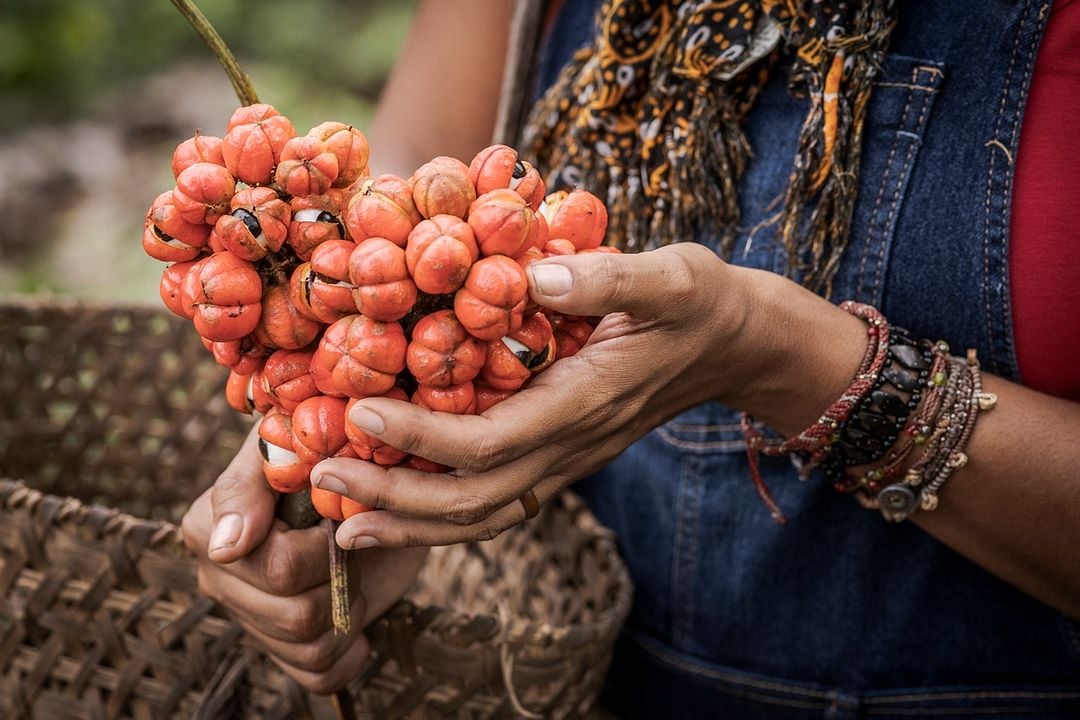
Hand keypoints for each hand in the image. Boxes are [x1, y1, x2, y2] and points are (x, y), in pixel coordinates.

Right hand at [181, 426, 427, 693]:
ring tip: (351, 570)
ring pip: (309, 647)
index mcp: (209, 529)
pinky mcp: (286, 646)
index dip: (324, 548)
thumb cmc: (328, 453)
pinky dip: (349, 651)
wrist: (372, 484)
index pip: (279, 568)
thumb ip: (248, 485)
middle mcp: (220, 578)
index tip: (333, 515)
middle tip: (352, 543)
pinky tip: (355, 614)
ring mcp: (250, 617)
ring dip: (349, 611)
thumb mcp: (291, 446)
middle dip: (341, 579)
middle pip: (297, 614)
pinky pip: (318, 674)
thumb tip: (225, 546)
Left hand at [311, 243, 830, 548]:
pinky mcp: (562, 458)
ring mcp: (567, 461)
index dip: (422, 434)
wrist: (733, 346)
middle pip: (475, 499)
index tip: (359, 409)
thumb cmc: (699, 303)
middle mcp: (571, 448)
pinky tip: (396, 507)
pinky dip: (440, 515)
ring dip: (411, 524)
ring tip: (343, 522)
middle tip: (322, 477)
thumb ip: (608, 277)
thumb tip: (533, 276)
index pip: (492, 440)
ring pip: (483, 516)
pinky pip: (495, 502)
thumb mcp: (670, 276)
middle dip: (396, 498)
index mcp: (586, 405)